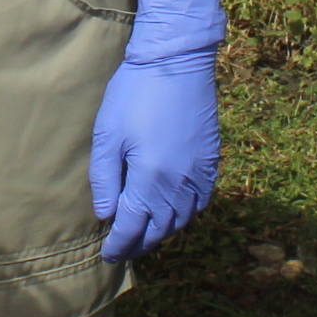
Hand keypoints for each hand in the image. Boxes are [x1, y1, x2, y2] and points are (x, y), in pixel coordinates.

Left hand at [91, 0, 225, 261]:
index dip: (119, 245)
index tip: (108, 254)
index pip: (133, 227)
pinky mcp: (211, 162)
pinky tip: (173, 213)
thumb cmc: (135, 94)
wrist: (177, 61)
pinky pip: (200, 203)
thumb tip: (106, 215)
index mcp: (151, 179)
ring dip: (162, 233)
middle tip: (123, 250)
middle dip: (139, 244)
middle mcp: (179, 184)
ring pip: (181, 220)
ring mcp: (199, 174)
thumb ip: (105, 179)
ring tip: (144, 235)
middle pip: (160, 229)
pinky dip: (184, 216)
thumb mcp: (108, 135)